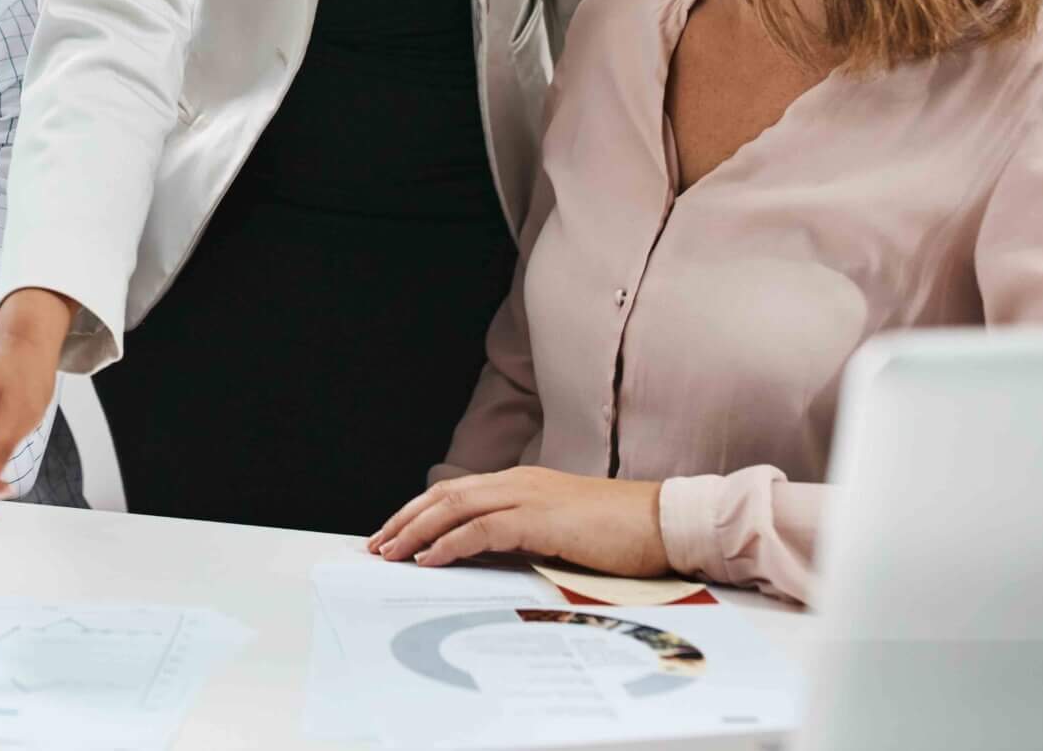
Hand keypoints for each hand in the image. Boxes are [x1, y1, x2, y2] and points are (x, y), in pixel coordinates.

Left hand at [368, 467, 668, 578]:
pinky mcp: (541, 518)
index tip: (394, 536)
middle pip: (444, 496)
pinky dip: (450, 543)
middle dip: (405, 520)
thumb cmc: (623, 533)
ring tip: (390, 553)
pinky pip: (482, 529)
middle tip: (376, 546)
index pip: (456, 493)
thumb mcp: (563, 532)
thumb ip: (525, 536)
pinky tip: (430, 559)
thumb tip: (487, 557)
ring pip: (454, 508)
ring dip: (416, 532)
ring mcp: (529, 496)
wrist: (666, 523)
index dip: (420, 513)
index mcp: (522, 484)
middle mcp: (518, 482)